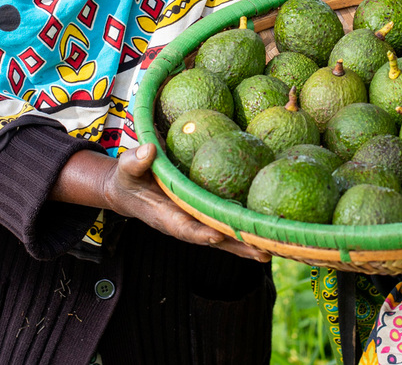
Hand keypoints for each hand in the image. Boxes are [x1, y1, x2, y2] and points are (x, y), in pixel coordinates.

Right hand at [53, 143, 269, 261]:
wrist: (131, 189)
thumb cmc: (128, 178)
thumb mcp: (126, 168)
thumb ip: (135, 161)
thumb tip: (149, 150)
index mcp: (165, 216)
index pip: (184, 227)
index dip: (199, 233)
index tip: (216, 235)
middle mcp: (184, 223)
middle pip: (213, 238)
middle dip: (236, 246)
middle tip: (264, 251)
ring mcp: (196, 221)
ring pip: (225, 236)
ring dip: (248, 243)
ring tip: (275, 248)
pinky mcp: (204, 215)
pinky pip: (227, 223)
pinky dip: (246, 229)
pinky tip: (270, 230)